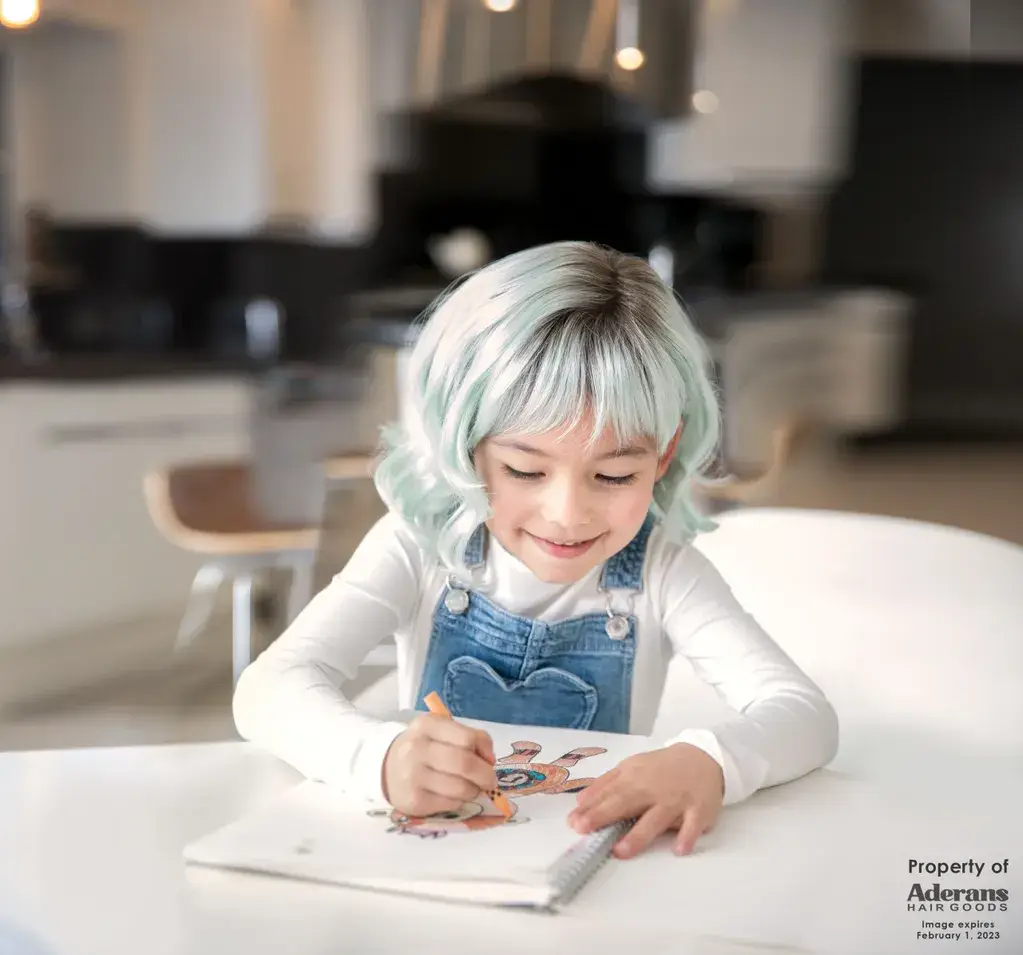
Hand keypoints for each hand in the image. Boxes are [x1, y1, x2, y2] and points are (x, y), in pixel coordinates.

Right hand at [382, 714, 497, 816]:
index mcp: (426, 725)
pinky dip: (460, 801)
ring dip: (474, 790)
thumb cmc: (425, 747)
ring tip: (471, 788)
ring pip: (461, 788)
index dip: (485, 751)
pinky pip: (451, 804)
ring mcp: (412, 776)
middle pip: (464, 764)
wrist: (388, 768)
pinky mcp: (414, 801)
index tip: (489, 759)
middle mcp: (416, 748)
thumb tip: (489, 760)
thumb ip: (470, 738)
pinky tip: (452, 795)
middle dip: (485, 775)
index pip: (467, 738)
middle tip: (490, 781)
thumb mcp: (442, 731)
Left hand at [567, 743, 723, 858]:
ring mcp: (676, 800)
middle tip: (583, 829)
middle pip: (626, 803)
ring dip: (639, 834)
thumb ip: (606, 783)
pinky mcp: (699, 810)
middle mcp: (653, 789)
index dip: (591, 808)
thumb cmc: (661, 768)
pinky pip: (693, 825)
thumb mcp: (631, 768)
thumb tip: (580, 800)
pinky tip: (679, 849)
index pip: (609, 793)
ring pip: (656, 818)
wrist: (702, 757)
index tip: (573, 822)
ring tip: (620, 851)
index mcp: (634, 777)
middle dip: (604, 816)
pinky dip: (687, 836)